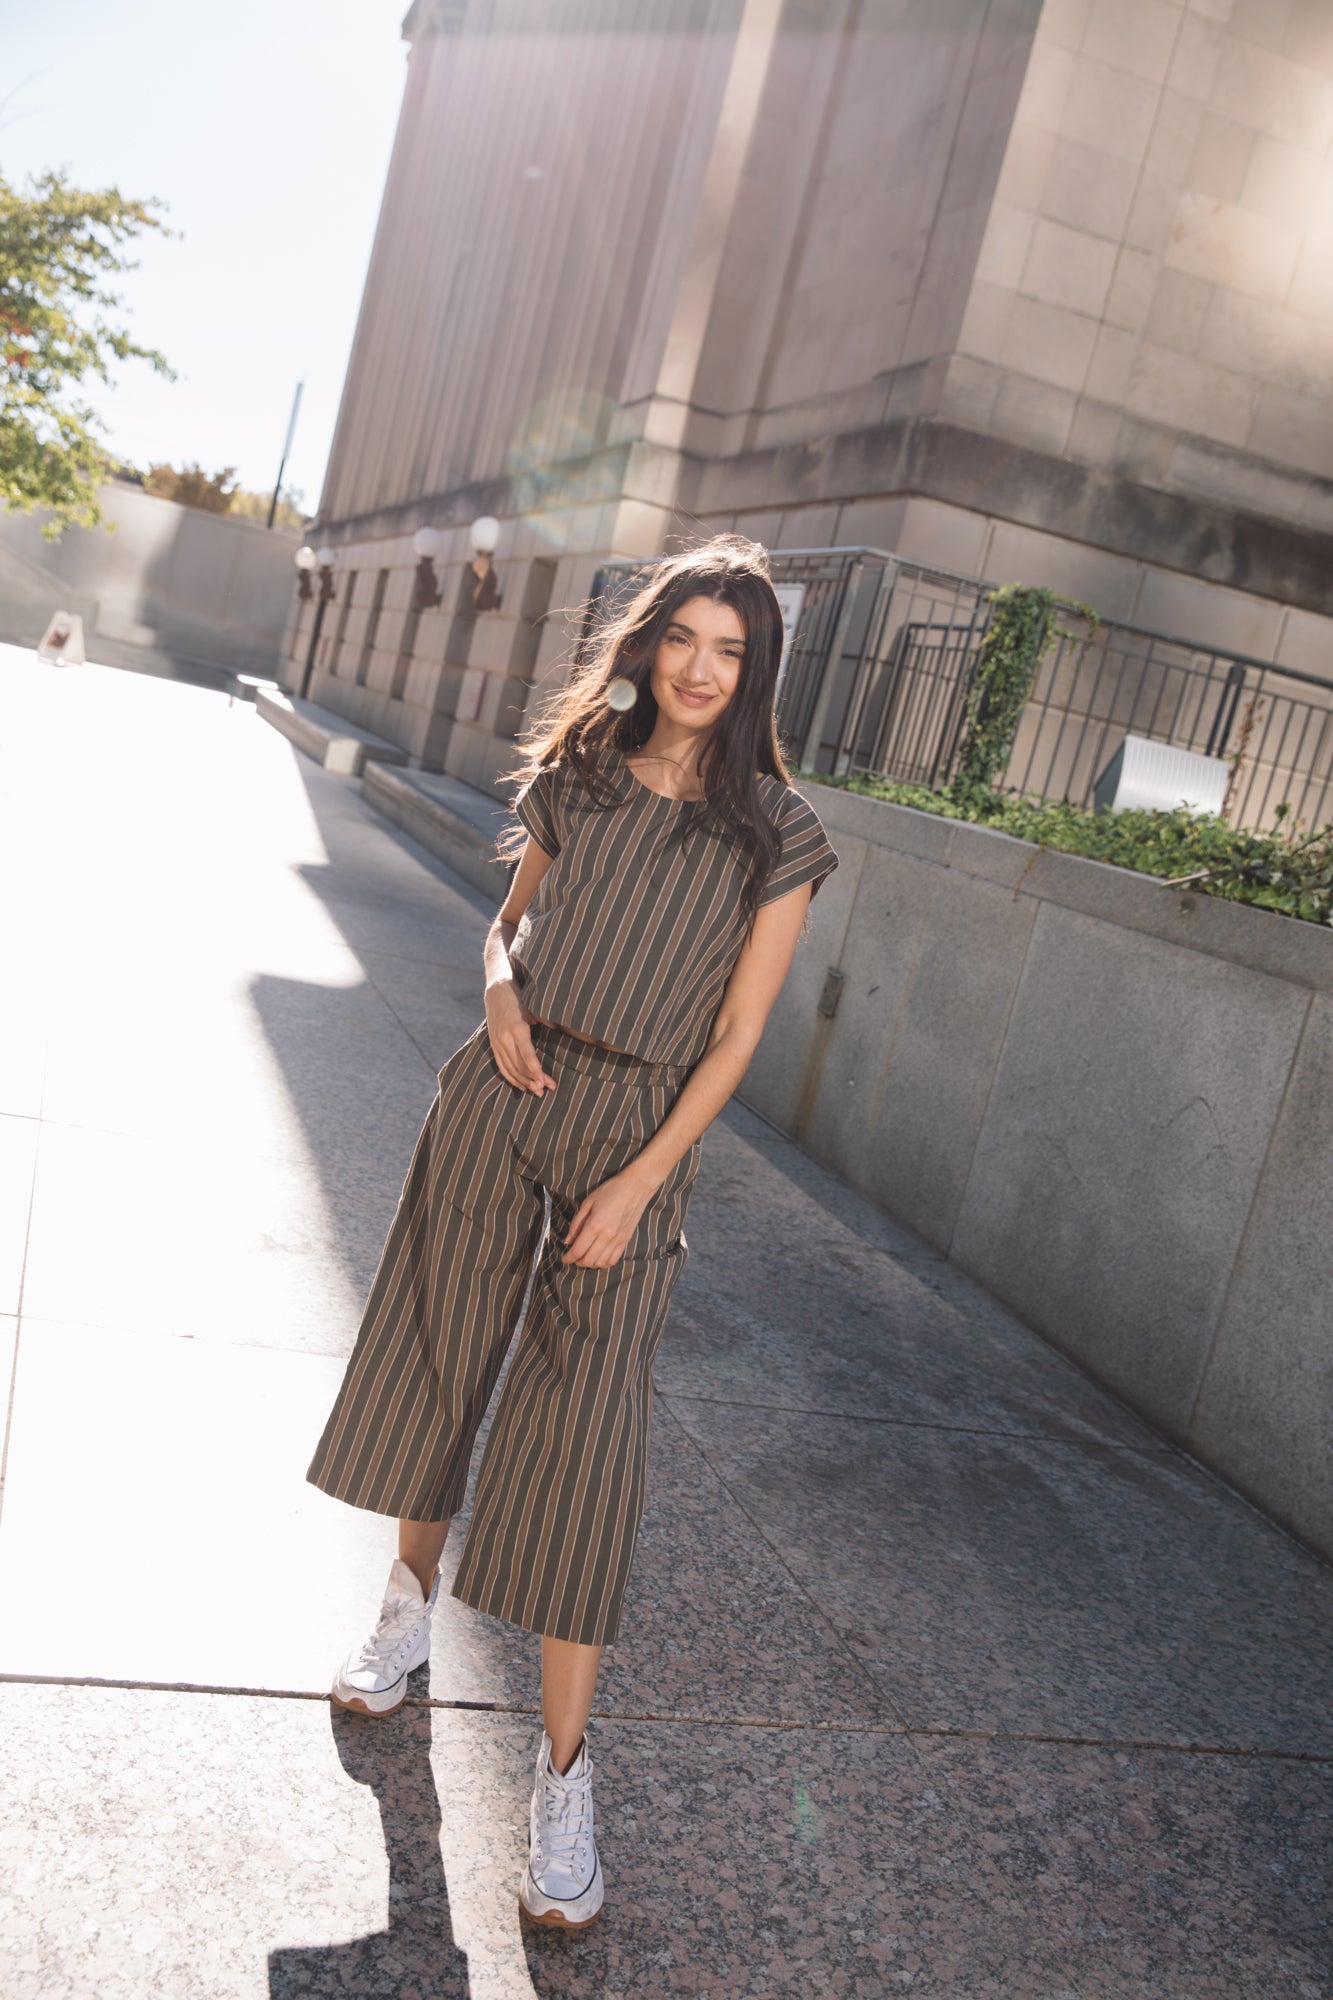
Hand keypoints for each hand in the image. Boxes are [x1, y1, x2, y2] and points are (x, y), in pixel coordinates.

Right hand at [484, 980, 555, 1094]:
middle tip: (546, 1090)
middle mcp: (505, 1037)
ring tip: (537, 1092)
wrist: (496, 991)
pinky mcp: (493, 1046)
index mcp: (517, 1028)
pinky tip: (522, 1086)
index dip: (536, 1071)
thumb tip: (563, 1031)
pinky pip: (502, 1066)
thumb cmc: (521, 998)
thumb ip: (544, 1021)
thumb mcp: (534, 1007)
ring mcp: (497, 1043)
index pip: (527, 1055)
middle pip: (520, 1065)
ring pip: (510, 1069)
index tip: (545, 1082)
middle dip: (533, 1080)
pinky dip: (511, 1078)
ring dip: (524, 1082)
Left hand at [561, 1169, 653, 1267]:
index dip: (568, 1258)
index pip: (578, 1250)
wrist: (636, 1187)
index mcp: (595, 1225)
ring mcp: (618, 1240)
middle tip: (573, 1257)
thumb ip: (576, 1223)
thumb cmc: (610, 1191)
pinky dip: (604, 1263)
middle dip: (577, 1262)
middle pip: (588, 1260)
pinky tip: (599, 1257)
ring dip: (590, 1264)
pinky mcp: (626, 1241)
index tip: (564, 1258)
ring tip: (585, 1257)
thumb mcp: (588, 1202)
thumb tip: (568, 1241)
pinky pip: (614, 1260)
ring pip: (601, 1263)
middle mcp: (606, 1236)